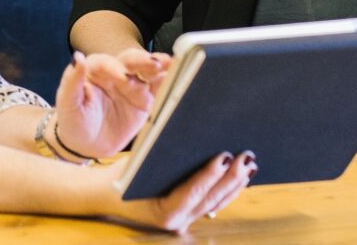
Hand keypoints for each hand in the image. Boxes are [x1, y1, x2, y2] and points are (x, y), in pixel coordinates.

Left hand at [53, 49, 171, 159]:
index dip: (114, 68)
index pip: (106, 62)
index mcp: (95, 70)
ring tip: (172, 64)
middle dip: (143, 61)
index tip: (122, 78)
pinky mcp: (146, 99)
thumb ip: (72, 81)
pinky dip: (170, 82)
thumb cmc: (74, 122)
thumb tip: (77, 57)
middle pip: (131, 61)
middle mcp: (116, 73)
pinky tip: (181, 77)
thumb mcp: (68, 104)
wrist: (87, 145)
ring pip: (148, 71)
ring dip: (160, 66)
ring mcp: (133, 85)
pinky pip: (159, 88)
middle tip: (155, 64)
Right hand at [94, 151, 254, 232]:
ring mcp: (185, 220)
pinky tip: (240, 176)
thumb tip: (188, 134)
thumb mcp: (137, 162)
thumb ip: (161, 154)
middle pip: (210, 199)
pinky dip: (227, 189)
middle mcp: (177, 221)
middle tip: (246, 157)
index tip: (225, 157)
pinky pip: (213, 203)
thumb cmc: (121, 175)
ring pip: (216, 203)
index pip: (192, 192)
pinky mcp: (189, 214)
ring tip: (249, 164)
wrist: (107, 194)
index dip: (210, 175)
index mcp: (163, 212)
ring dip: (235, 184)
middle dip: (231, 177)